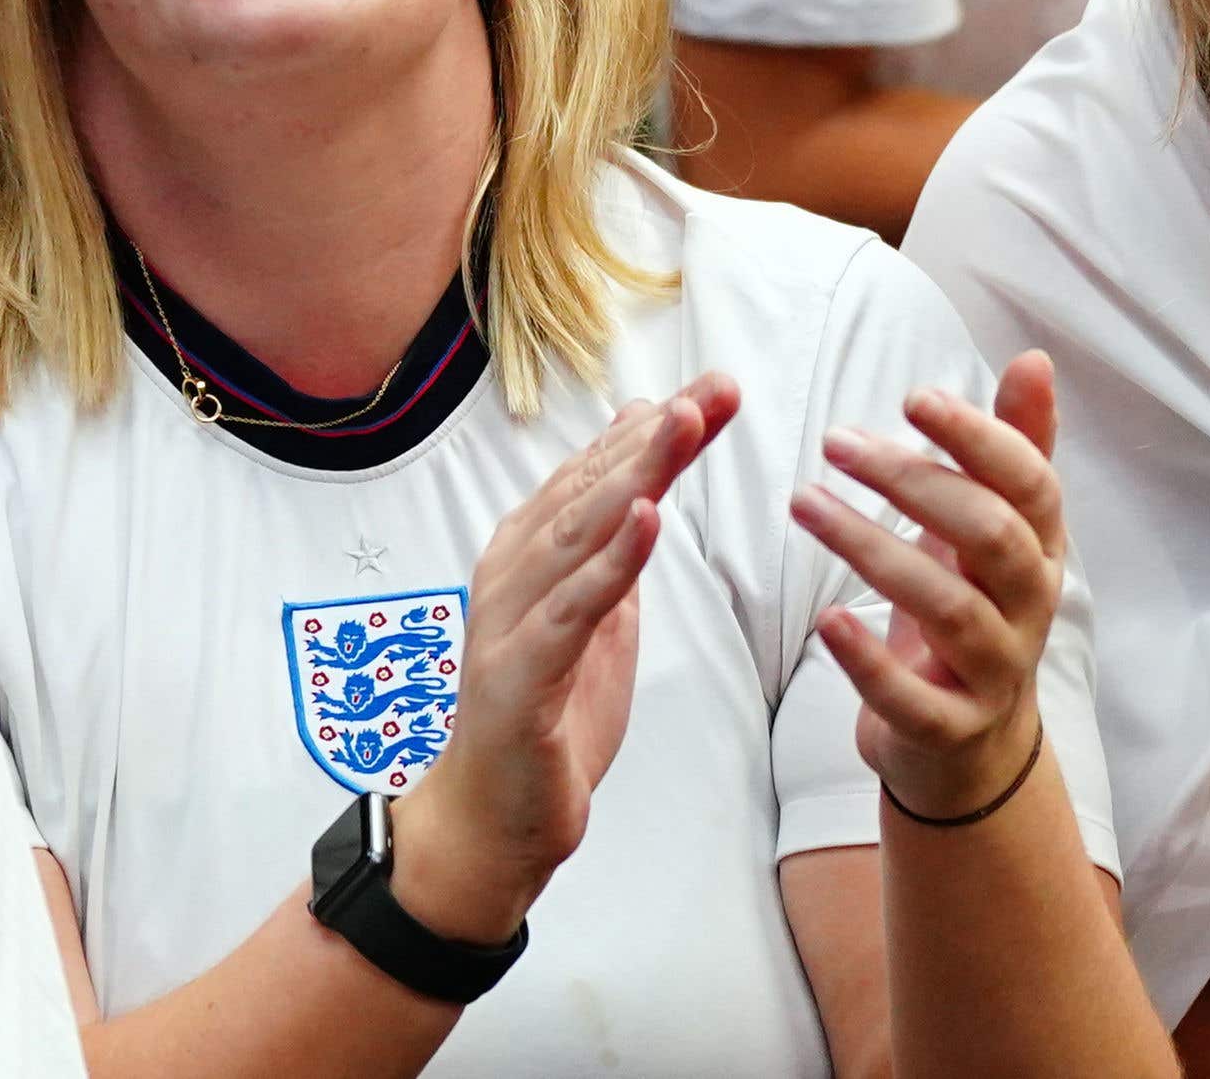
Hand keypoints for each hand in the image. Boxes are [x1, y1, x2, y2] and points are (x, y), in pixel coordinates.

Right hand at [388, 374, 739, 945]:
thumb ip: (614, 545)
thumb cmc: (545, 717)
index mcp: (531, 553)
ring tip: (682, 426)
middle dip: (658, 436)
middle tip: (715, 389)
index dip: (659, 431)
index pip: (601, 475)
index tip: (718, 389)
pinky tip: (647, 521)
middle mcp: (513, 571)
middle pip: (593, 489)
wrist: (491, 820)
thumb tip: (641, 469)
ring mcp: (510, 620)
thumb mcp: (597, 618)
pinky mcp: (518, 675)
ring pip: (579, 533)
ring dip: (635, 476)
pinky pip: (572, 610)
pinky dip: (611, 562)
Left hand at [790, 352, 1064, 821]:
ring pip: (949, 608)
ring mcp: (994, 672)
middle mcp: (1030, 608)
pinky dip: (868, 661)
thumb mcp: (992, 527)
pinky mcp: (950, 728)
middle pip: (991, 536)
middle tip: (836, 440)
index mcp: (1040, 550)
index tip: (913, 397)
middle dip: (915, 482)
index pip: (1031, 485)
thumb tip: (1034, 360)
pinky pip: (914, 699)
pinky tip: (826, 620)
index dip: (980, 437)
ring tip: (804, 503)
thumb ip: (1010, 448)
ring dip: (871, 548)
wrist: (968, 743)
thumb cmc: (972, 607)